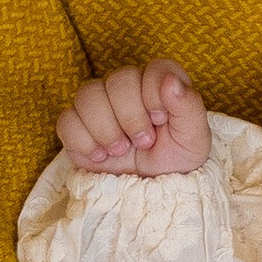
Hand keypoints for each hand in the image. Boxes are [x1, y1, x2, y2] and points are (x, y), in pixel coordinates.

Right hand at [56, 60, 209, 176]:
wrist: (153, 193)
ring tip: (121, 151)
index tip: (160, 120)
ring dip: (106, 128)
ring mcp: (100, 106)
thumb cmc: (176, 161)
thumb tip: (171, 81)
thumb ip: (189, 107)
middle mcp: (128, 89)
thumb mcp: (194, 140)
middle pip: (118, 80)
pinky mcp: (78, 127)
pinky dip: (83, 141)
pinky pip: (66, 121)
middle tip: (143, 142)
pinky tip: (100, 156)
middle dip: (131, 116)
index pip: (154, 69)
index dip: (155, 93)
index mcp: (160, 85)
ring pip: (87, 95)